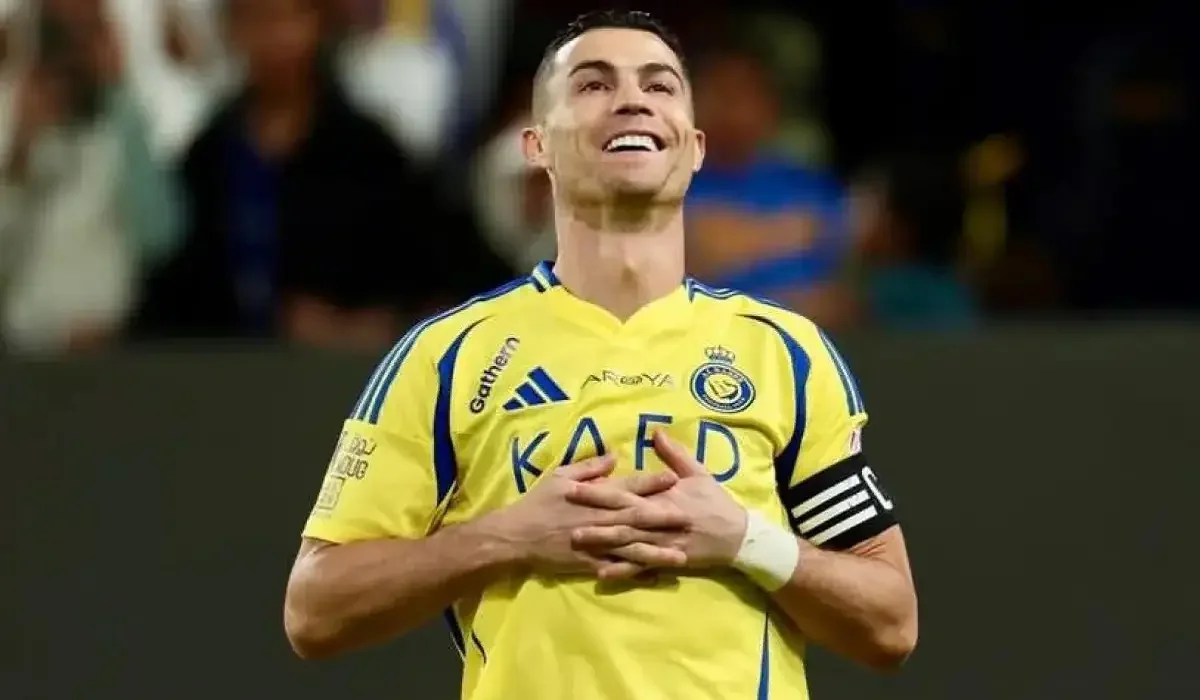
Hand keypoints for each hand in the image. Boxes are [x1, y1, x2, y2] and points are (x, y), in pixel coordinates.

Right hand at [485, 455, 688, 578]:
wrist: (516, 536)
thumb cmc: (538, 502)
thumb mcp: (559, 476)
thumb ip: (589, 467)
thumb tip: (614, 455)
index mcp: (593, 497)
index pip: (626, 488)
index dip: (650, 483)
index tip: (674, 478)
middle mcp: (598, 520)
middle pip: (636, 518)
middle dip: (664, 518)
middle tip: (690, 518)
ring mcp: (595, 544)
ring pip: (631, 548)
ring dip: (657, 551)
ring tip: (681, 555)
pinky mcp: (588, 564)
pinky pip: (617, 569)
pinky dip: (636, 573)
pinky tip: (655, 576)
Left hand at [569, 432, 747, 577]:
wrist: (738, 536)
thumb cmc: (716, 502)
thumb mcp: (699, 473)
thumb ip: (675, 454)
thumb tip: (656, 432)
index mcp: (663, 497)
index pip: (626, 492)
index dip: (599, 489)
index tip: (574, 487)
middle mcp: (659, 520)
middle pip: (620, 516)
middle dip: (592, 513)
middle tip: (566, 511)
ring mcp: (661, 543)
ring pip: (627, 543)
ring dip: (601, 542)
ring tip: (576, 540)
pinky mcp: (666, 561)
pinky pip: (641, 568)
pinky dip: (622, 571)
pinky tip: (601, 573)